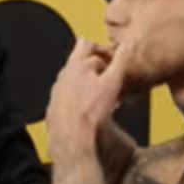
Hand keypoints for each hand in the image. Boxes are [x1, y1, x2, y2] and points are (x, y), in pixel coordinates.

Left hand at [45, 38, 122, 160]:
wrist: (71, 140)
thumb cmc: (89, 112)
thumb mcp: (112, 83)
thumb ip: (120, 61)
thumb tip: (128, 45)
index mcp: (76, 64)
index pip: (89, 43)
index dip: (104, 48)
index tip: (114, 57)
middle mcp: (63, 75)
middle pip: (81, 61)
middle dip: (98, 66)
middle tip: (112, 77)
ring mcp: (57, 91)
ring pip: (75, 80)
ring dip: (90, 83)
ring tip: (104, 96)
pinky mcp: (55, 107)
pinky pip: (70, 97)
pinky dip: (81, 98)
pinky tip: (91, 109)